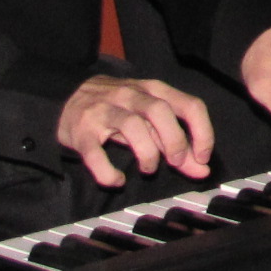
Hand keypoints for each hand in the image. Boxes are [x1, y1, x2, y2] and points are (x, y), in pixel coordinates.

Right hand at [57, 73, 214, 188]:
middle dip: (175, 140)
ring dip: (147, 153)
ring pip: (132, 126)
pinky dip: (108, 172)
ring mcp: (104, 110)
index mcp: (154, 90)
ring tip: (148, 168)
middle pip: (161, 111)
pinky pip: (95, 153)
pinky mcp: (82, 132)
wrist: (67, 99)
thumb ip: (177, 143)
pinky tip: (117, 180)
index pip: (189, 104)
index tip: (202, 158)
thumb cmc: (119, 110)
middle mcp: (131, 95)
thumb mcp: (150, 120)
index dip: (202, 133)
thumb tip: (202, 170)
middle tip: (176, 162)